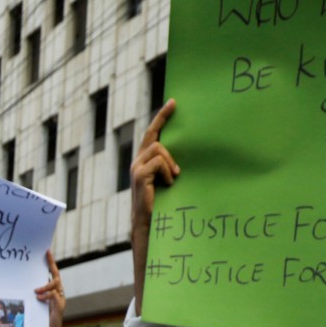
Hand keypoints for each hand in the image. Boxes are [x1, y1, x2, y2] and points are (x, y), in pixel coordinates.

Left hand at [36, 249, 64, 326]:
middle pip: (57, 277)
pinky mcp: (59, 308)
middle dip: (51, 269)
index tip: (46, 251)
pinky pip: (54, 296)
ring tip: (36, 292)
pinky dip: (46, 296)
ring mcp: (60, 300)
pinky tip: (38, 298)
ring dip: (45, 286)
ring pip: (55, 286)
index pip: (54, 273)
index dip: (51, 262)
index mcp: (54, 291)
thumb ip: (35, 294)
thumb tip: (25, 286)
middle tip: (43, 264)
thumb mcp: (37, 304)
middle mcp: (59, 294)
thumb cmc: (42, 319)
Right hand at [131, 99, 179, 246]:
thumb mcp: (167, 180)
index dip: (161, 118)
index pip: (151, 135)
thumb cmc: (161, 204)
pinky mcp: (139, 174)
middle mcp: (137, 161)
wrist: (149, 223)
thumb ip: (171, 166)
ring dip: (170, 162)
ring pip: (158, 148)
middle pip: (152, 135)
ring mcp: (136, 167)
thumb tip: (188, 154)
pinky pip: (158, 162)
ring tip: (174, 177)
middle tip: (174, 104)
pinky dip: (167, 171)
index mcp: (144, 161)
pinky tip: (169, 183)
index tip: (173, 103)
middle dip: (162, 117)